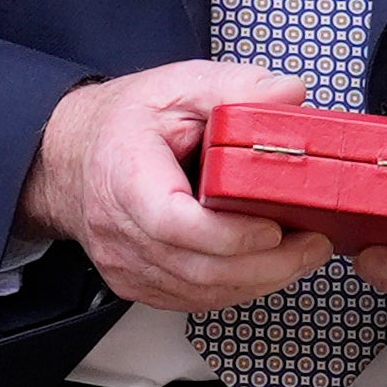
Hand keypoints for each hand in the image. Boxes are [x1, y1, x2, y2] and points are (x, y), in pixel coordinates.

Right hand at [17, 62, 333, 313]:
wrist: (73, 157)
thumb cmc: (123, 124)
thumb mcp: (178, 86)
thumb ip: (235, 87)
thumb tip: (289, 95)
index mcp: (124, 176)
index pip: (173, 224)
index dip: (230, 235)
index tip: (273, 226)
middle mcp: (119, 231)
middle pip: (197, 269)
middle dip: (267, 264)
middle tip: (312, 243)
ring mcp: (126, 265)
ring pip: (201, 293)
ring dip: (260, 280)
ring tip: (301, 253)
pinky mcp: (138, 285)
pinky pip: (194, 300)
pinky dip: (237, 288)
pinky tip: (265, 266)